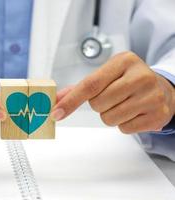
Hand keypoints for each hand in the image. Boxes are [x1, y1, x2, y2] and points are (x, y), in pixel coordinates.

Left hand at [51, 52, 174, 133]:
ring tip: (123, 104)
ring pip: (109, 119)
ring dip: (110, 115)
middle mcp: (141, 76)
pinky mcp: (158, 115)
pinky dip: (123, 124)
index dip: (71, 101)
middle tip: (111, 97)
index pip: (90, 84)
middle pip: (98, 104)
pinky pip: (124, 129)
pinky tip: (133, 112)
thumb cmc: (128, 80)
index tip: (56, 112)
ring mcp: (152, 96)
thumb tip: (57, 99)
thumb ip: (80, 87)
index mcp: (124, 61)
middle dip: (98, 105)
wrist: (162, 88)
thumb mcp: (107, 75)